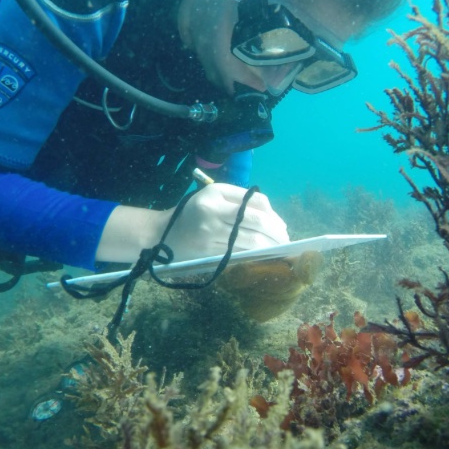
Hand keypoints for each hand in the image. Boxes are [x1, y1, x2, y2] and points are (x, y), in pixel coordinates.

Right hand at [164, 184, 288, 261]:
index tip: (282, 225)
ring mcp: (211, 233)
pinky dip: (255, 255)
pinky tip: (264, 256)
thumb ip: (240, 200)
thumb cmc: (193, 213)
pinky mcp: (210, 251)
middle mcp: (213, 211)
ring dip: (270, 246)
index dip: (273, 215)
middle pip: (256, 222)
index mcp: (216, 193)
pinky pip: (240, 253)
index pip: (254, 201)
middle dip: (276, 233)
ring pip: (250, 240)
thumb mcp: (213, 197)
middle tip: (287, 240)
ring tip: (280, 249)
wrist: (162, 235)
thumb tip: (272, 215)